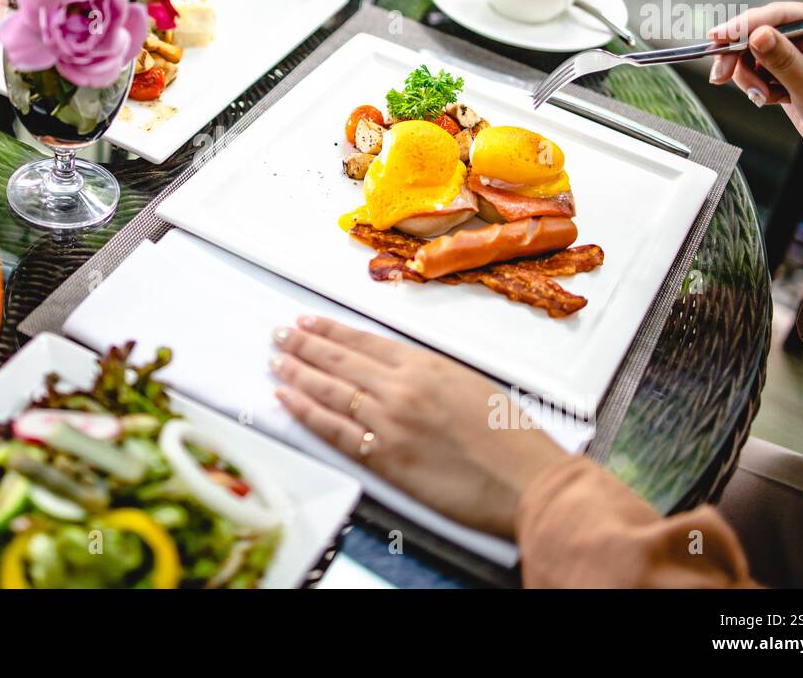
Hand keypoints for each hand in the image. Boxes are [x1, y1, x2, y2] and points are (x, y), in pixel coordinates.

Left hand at [270, 316, 568, 539]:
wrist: (527, 479)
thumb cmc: (510, 435)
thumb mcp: (469, 383)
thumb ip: (428, 373)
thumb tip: (395, 368)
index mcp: (424, 364)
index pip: (362, 340)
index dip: (329, 330)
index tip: (306, 322)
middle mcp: (400, 387)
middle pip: (338, 360)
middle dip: (302, 345)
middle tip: (278, 335)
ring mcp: (388, 422)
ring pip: (328, 390)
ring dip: (296, 374)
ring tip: (275, 362)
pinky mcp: (384, 457)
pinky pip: (334, 430)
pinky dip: (305, 412)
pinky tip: (286, 400)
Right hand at [708, 2, 802, 175]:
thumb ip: (783, 61)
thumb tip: (757, 36)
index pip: (781, 16)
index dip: (746, 24)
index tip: (719, 36)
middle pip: (760, 31)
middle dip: (739, 54)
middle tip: (722, 74)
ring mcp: (798, 52)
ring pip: (752, 51)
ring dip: (748, 75)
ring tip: (762, 96)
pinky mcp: (786, 68)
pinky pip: (756, 68)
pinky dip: (754, 84)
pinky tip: (769, 98)